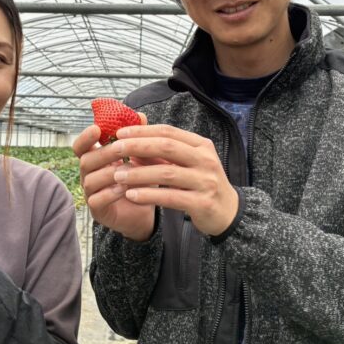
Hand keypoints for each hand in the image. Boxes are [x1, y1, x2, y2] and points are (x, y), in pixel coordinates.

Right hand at [73, 116, 156, 241]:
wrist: (144, 210)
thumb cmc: (138, 179)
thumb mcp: (141, 156)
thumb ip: (138, 137)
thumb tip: (141, 115)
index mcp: (95, 158)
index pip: (80, 146)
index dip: (85, 137)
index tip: (96, 129)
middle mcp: (88, 174)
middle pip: (85, 160)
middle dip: (104, 153)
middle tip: (122, 148)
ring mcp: (90, 193)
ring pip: (89, 180)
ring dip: (109, 173)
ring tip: (128, 170)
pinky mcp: (97, 210)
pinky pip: (96, 200)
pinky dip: (110, 193)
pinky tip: (125, 189)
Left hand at [108, 124, 238, 236]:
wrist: (229, 213)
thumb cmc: (202, 184)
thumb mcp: (186, 164)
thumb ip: (161, 154)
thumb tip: (129, 143)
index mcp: (201, 145)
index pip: (168, 132)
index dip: (143, 131)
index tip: (120, 133)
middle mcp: (205, 160)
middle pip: (167, 147)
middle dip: (137, 146)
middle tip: (115, 149)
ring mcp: (206, 181)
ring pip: (167, 172)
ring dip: (138, 173)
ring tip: (118, 175)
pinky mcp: (203, 203)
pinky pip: (170, 196)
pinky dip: (149, 195)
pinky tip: (131, 195)